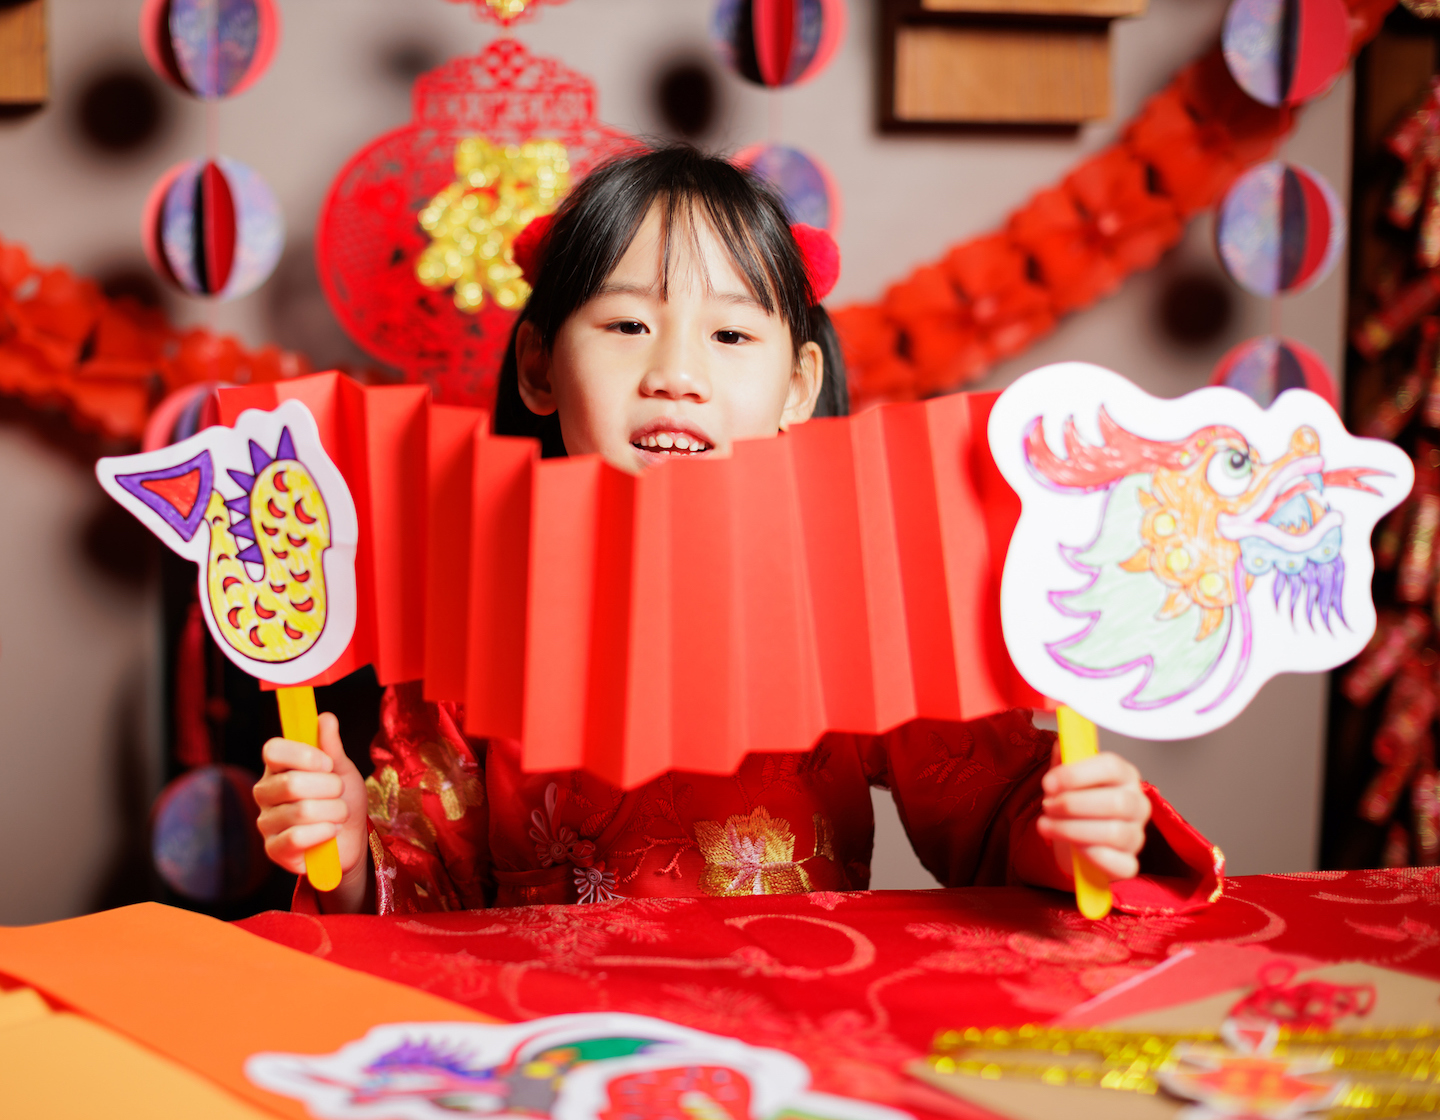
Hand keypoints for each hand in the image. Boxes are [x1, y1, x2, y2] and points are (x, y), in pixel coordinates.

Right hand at [253, 712, 369, 912]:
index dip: (304, 755)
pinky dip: (324, 832)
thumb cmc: (342, 800)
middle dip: (330, 788)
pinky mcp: (273, 849)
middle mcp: (265, 792)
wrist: (351, 840)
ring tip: (339, 814)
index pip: (272, 750)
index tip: (327, 764)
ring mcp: (266, 822)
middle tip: (339, 793)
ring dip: (334, 812)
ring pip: (301, 811)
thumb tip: (325, 718)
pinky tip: (331, 832)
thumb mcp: (342, 770)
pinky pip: (297, 838)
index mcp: (278, 767)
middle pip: (291, 783)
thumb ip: (331, 747)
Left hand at [1037, 742, 1150, 882]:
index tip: (1048, 783)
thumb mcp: (1066, 778)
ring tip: (1047, 825)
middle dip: (1073, 805)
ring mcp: (1137, 835)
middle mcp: (1137, 803)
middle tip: (1046, 806)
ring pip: (1115, 833)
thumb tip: (1061, 744)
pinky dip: (1092, 856)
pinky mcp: (1129, 863)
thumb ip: (1064, 760)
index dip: (1077, 774)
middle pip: (1117, 802)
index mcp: (1124, 775)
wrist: (1074, 840)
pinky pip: (1120, 864)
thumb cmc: (1074, 804)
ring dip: (1072, 830)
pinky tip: (1073, 849)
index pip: (1111, 767)